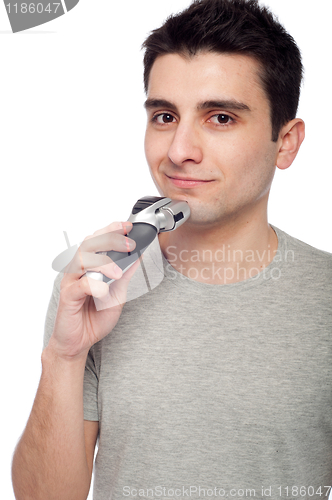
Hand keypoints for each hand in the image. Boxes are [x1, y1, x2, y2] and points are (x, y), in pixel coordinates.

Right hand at [48, 221, 138, 359]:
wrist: (79, 341)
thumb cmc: (94, 317)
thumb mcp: (117, 295)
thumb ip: (125, 276)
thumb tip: (138, 258)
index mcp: (88, 266)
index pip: (97, 240)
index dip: (111, 229)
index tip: (128, 227)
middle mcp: (78, 270)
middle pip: (89, 243)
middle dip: (110, 239)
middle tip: (129, 244)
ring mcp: (71, 282)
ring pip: (82, 259)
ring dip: (104, 262)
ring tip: (118, 272)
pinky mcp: (68, 296)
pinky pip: (81, 285)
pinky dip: (95, 286)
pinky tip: (104, 293)